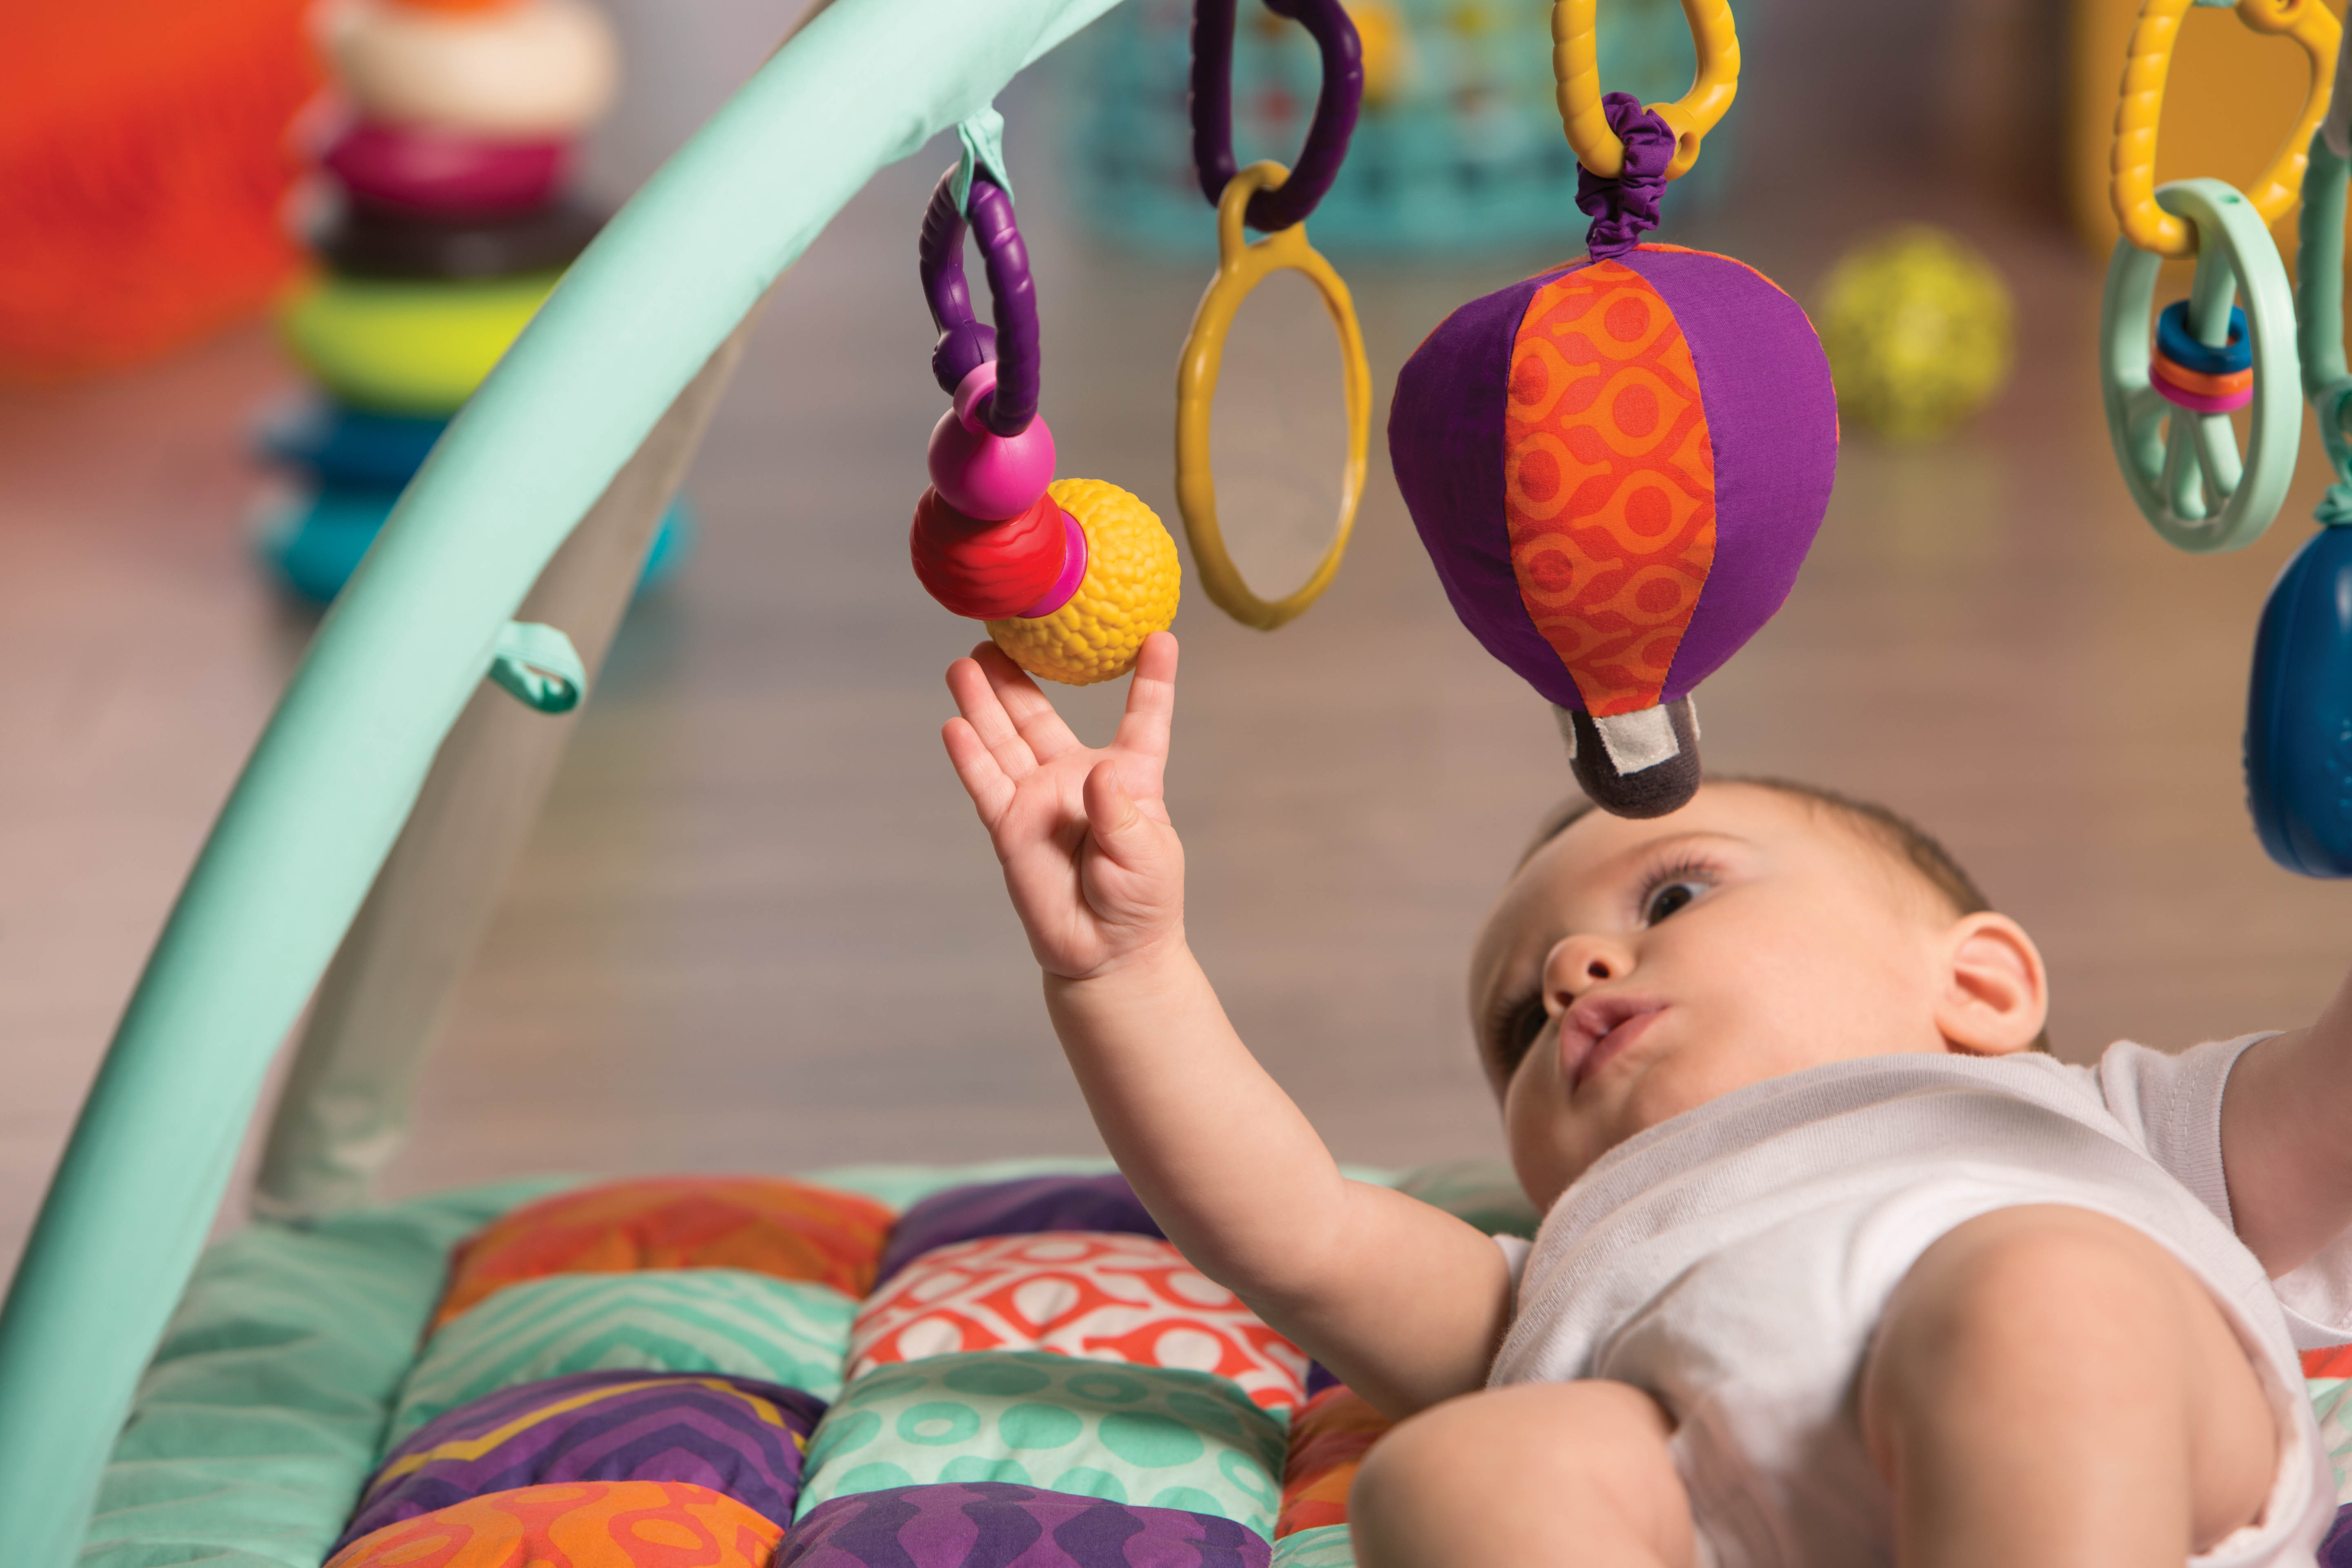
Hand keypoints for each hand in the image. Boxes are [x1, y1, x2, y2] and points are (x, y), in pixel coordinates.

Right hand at [943, 632, 1183, 979]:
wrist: (1106, 951)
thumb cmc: (1141, 901)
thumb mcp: (1148, 857)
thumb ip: (1122, 815)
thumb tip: (1099, 776)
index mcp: (1130, 776)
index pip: (1144, 718)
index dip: (1152, 678)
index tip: (1160, 635)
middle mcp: (1077, 777)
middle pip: (1044, 716)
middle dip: (1020, 675)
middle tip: (1002, 628)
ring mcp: (1038, 799)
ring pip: (1007, 739)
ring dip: (985, 702)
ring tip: (966, 662)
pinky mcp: (1009, 827)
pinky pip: (986, 785)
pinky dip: (970, 756)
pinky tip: (955, 725)